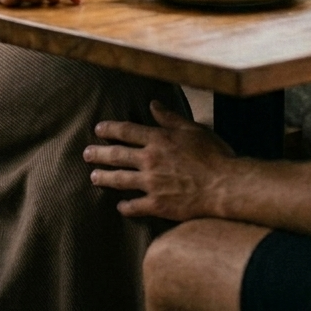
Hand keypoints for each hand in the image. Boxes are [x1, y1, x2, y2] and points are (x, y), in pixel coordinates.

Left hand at [84, 101, 234, 219]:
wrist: (224, 185)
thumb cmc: (212, 154)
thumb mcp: (191, 129)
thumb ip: (169, 118)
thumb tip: (153, 104)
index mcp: (158, 139)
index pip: (126, 131)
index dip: (110, 129)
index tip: (98, 130)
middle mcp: (150, 160)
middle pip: (117, 155)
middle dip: (99, 154)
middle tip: (86, 154)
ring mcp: (152, 184)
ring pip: (120, 180)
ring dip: (105, 178)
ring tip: (94, 177)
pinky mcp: (158, 204)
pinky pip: (136, 206)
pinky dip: (126, 206)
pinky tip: (120, 206)